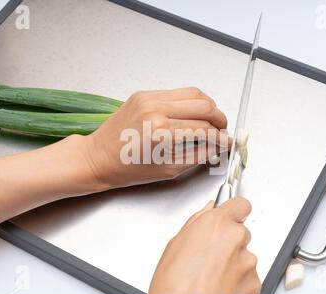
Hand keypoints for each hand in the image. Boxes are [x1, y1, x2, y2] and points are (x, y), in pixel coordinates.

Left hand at [82, 87, 228, 189]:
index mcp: (161, 131)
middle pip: (203, 105)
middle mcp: (156, 108)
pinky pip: (176, 92)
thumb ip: (198, 155)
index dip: (221, 137)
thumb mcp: (169, 169)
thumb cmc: (128, 168)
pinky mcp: (144, 94)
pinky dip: (189, 102)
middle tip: (222, 130)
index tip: (227, 142)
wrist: (98, 157)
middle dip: (219, 118)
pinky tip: (191, 114)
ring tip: (210, 121)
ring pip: (193, 93)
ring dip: (207, 106)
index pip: (204, 128)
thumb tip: (218, 146)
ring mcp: (149, 97)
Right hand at [148, 197, 260, 293]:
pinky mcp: (255, 283)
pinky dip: (238, 280)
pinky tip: (219, 286)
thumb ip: (196, 222)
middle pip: (240, 231)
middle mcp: (236, 238)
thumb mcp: (174, 245)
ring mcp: (248, 262)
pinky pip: (248, 275)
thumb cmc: (174, 286)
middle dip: (228, 241)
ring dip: (233, 262)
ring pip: (244, 254)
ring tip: (210, 275)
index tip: (229, 217)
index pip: (241, 204)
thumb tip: (208, 210)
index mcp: (216, 223)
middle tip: (209, 255)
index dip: (234, 211)